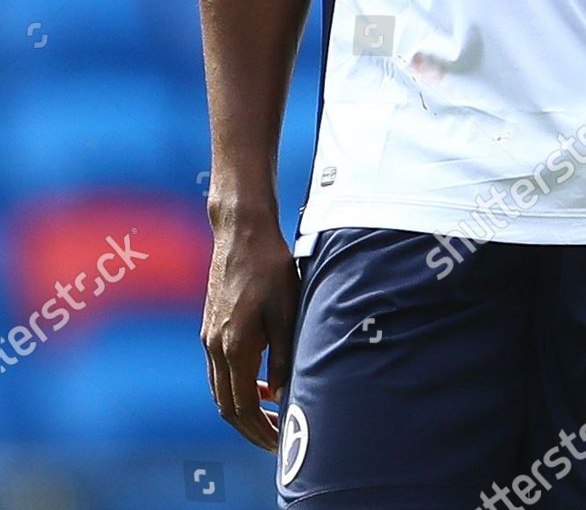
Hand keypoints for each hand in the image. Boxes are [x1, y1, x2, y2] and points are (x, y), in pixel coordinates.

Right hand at [201, 214, 298, 450]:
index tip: (281, 443)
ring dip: (243, 410)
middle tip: (277, 441)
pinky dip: (237, 387)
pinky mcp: (211, 327)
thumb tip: (282, 394)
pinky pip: (219, 371)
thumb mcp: (286, 311)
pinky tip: (260, 383)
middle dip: (251, 429)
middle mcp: (215, 347)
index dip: (261, 431)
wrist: (242, 232)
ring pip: (220, 390)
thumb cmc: (270, 267)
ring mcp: (209, 337)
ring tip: (271, 418)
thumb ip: (283, 356)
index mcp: (234, 347)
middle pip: (227, 406)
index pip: (242, 407)